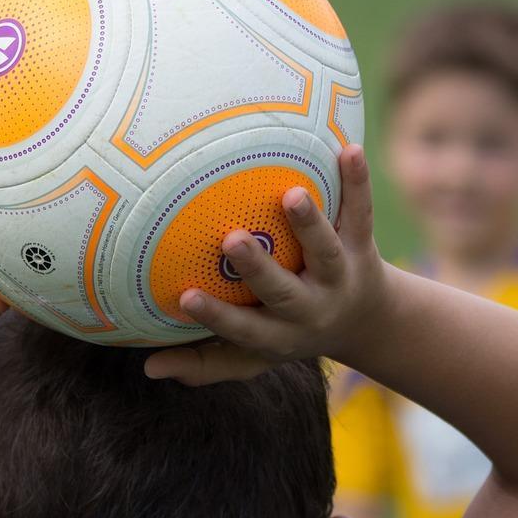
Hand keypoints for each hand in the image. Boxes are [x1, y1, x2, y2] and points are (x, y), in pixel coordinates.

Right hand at [144, 145, 389, 384]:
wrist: (368, 322)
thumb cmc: (288, 333)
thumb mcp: (252, 359)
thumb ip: (203, 364)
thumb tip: (149, 368)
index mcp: (280, 335)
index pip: (244, 329)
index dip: (216, 317)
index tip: (185, 296)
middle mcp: (311, 308)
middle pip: (284, 290)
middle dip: (258, 268)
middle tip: (232, 240)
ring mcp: (339, 275)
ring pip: (324, 251)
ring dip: (309, 224)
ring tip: (292, 194)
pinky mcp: (362, 244)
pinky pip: (360, 211)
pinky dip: (358, 182)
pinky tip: (349, 149)